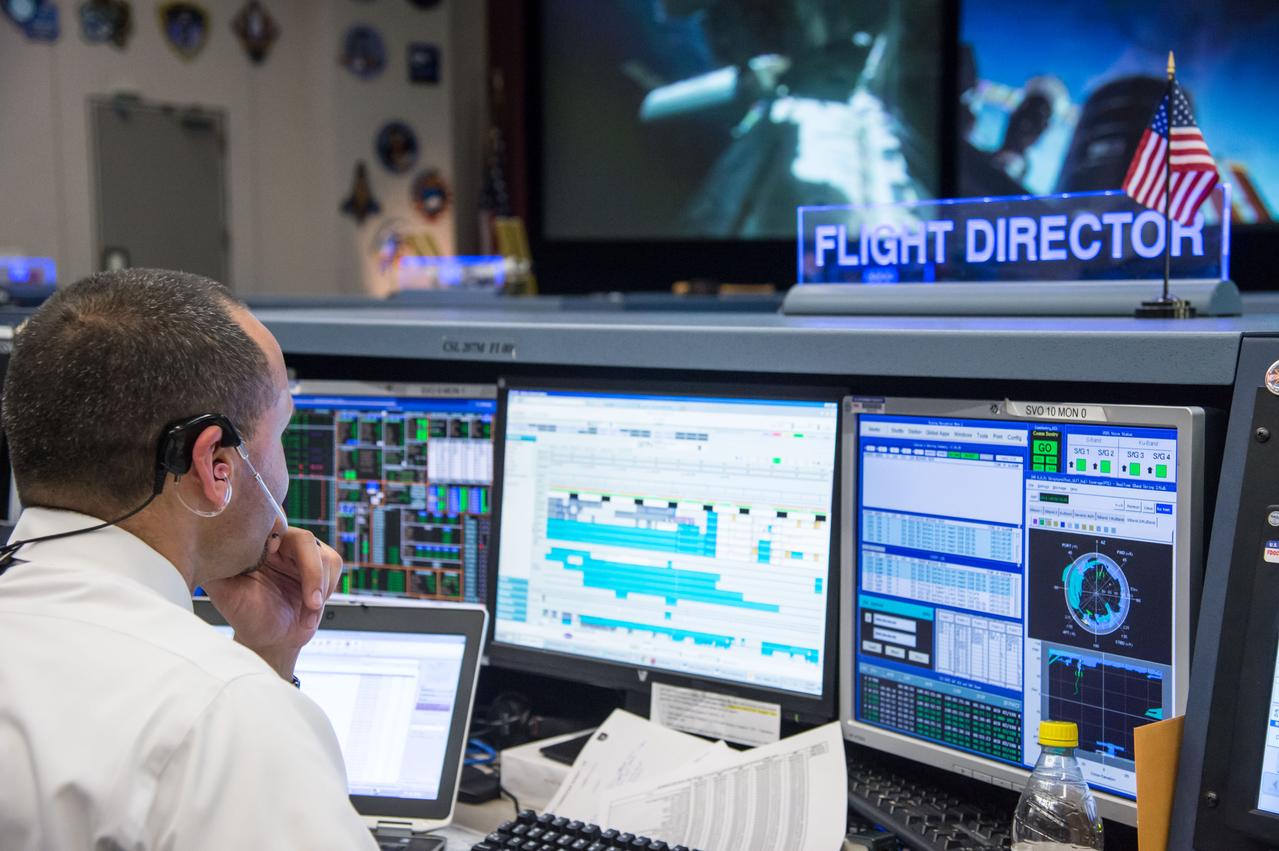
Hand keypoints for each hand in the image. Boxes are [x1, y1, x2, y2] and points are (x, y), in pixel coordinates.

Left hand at [202, 529, 343, 679]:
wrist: (270, 639)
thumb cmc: (245, 615)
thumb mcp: (224, 592)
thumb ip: (215, 569)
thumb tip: (195, 548)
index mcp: (259, 544)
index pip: (272, 521)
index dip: (276, 531)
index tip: (270, 550)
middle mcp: (283, 545)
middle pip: (304, 539)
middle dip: (310, 570)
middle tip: (310, 598)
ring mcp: (304, 556)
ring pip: (324, 555)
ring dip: (319, 585)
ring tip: (309, 609)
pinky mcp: (323, 568)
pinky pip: (334, 567)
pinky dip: (326, 590)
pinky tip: (311, 610)